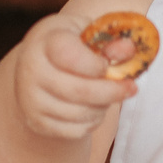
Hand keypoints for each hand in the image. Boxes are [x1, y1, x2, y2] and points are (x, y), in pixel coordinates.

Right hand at [9, 12, 137, 140]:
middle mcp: (32, 70)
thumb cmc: (68, 44)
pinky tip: (93, 108)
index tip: (107, 64)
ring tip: (107, 95)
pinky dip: (92, 122)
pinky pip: (74, 131)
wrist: (36, 66)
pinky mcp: (36, 122)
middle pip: (80, 91)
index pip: (70, 56)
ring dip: (103, 107)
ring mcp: (31, 99)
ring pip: (80, 114)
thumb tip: (129, 49)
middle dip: (112, 92)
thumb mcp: (87, 31)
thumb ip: (110, 39)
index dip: (96, 64)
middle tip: (131, 88)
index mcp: (45, 41)